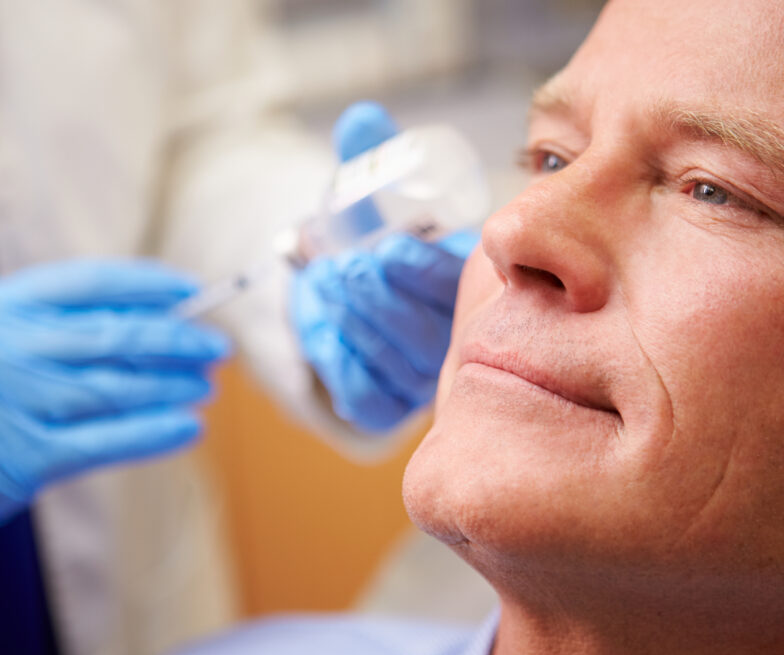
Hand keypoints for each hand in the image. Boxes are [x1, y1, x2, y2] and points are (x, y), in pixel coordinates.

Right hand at [0, 260, 229, 555]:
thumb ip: (41, 327)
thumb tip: (141, 320)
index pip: (87, 282)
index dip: (148, 284)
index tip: (190, 291)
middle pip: (112, 334)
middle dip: (176, 338)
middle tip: (216, 346)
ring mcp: (7, 404)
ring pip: (116, 387)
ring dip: (172, 387)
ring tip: (207, 388)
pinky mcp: (17, 460)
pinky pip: (104, 442)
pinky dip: (154, 434)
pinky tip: (188, 428)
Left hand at [290, 102, 479, 432]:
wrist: (331, 293)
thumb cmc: (363, 240)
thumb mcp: (366, 197)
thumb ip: (368, 157)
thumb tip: (359, 120)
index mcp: (461, 286)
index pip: (451, 286)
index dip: (421, 270)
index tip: (388, 247)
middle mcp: (447, 336)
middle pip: (423, 329)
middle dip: (380, 296)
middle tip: (344, 266)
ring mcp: (416, 377)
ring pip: (395, 362)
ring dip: (356, 321)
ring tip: (324, 282)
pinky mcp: (382, 405)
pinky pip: (366, 396)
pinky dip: (341, 361)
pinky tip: (321, 329)